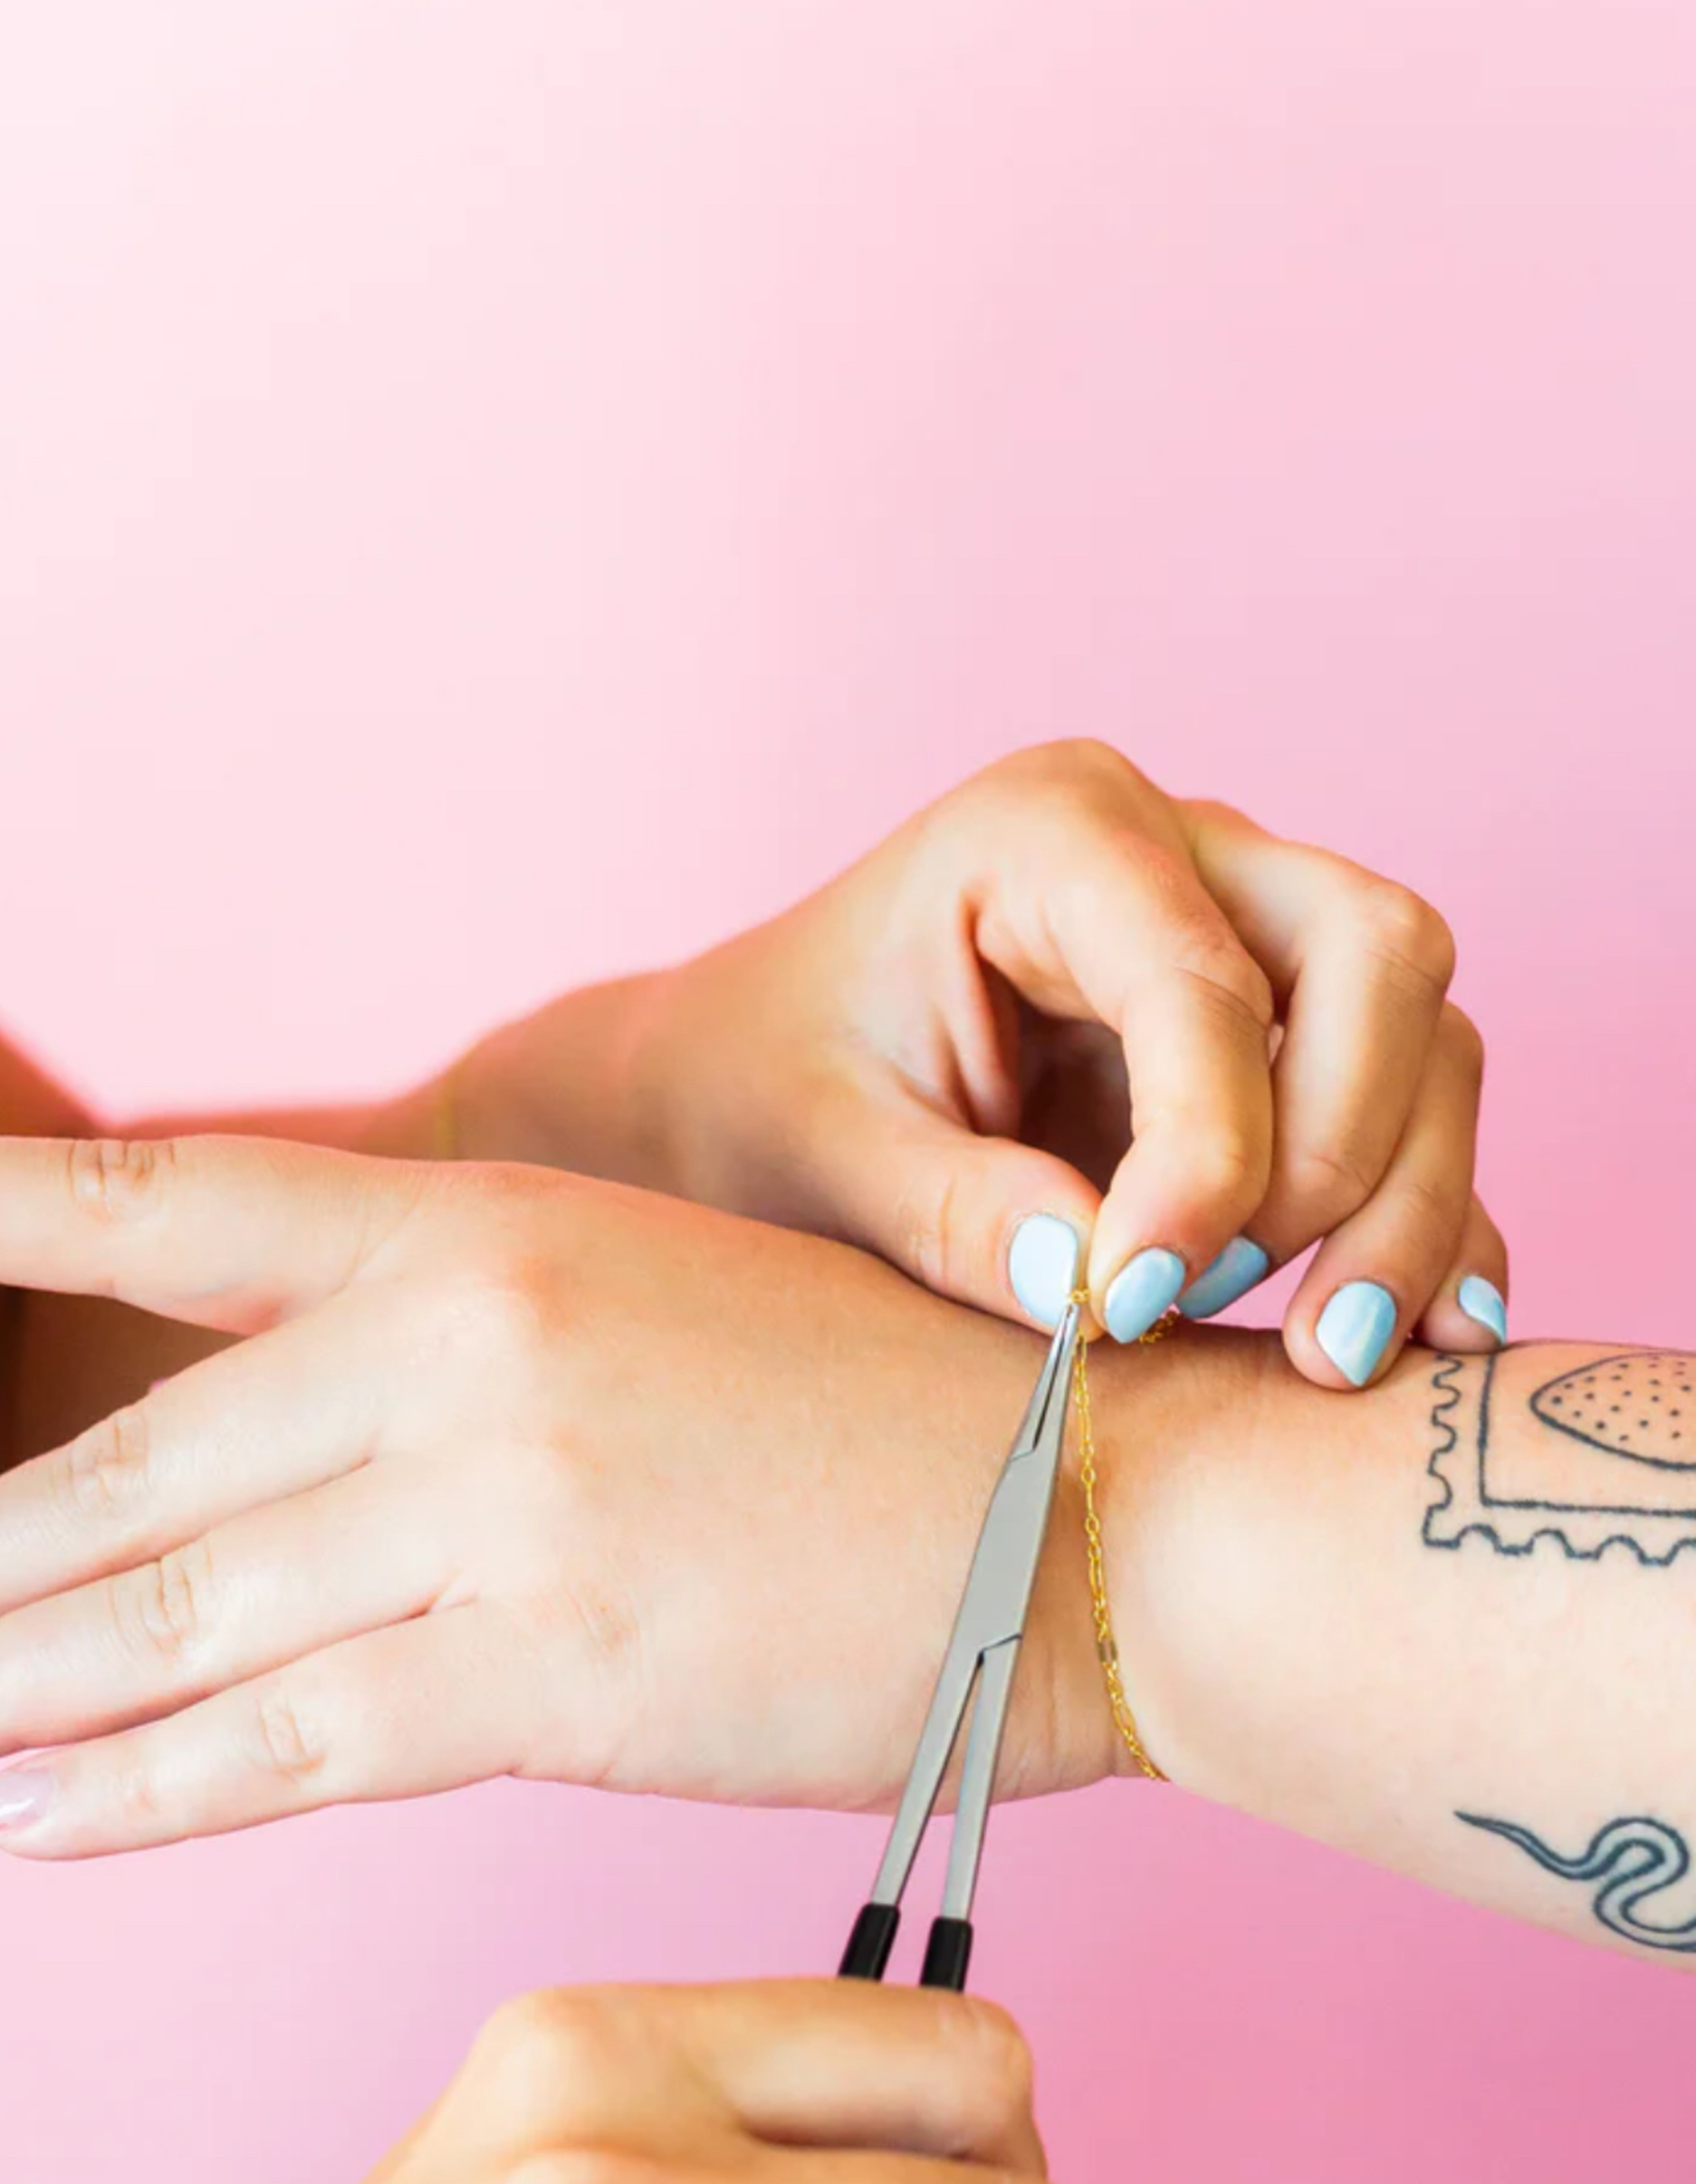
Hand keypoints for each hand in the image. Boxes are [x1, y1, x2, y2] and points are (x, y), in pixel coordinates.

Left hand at [0, 1133, 1125, 1854]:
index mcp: (494, 1221)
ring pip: (177, 1614)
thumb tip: (281, 1486)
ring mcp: (502, 1502)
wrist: (1112, 1514)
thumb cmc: (909, 1421)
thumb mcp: (668, 1312)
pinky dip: (140, 1795)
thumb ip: (465, 1373)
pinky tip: (23, 1824)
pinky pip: (288, 1743)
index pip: (174, 1201)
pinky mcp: (554, 1673)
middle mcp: (466, 1342)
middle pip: (136, 1466)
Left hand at [613, 738, 1503, 1386]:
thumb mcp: (822, 1151)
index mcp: (1055, 828)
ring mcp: (1257, 935)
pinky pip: (1418, 1115)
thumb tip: (1099, 1293)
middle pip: (1380, 958)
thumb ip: (951, 1212)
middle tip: (1237, 1303)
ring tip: (1321, 1355)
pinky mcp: (1290, 1042)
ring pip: (1431, 1036)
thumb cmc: (769, 1088)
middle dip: (1346, 1154)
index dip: (1205, 1154)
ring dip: (1402, 1203)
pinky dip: (1435, 1223)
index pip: (1201, 979)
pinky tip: (1423, 1339)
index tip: (1132, 1304)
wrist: (747, 1085)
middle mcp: (1187, 850)